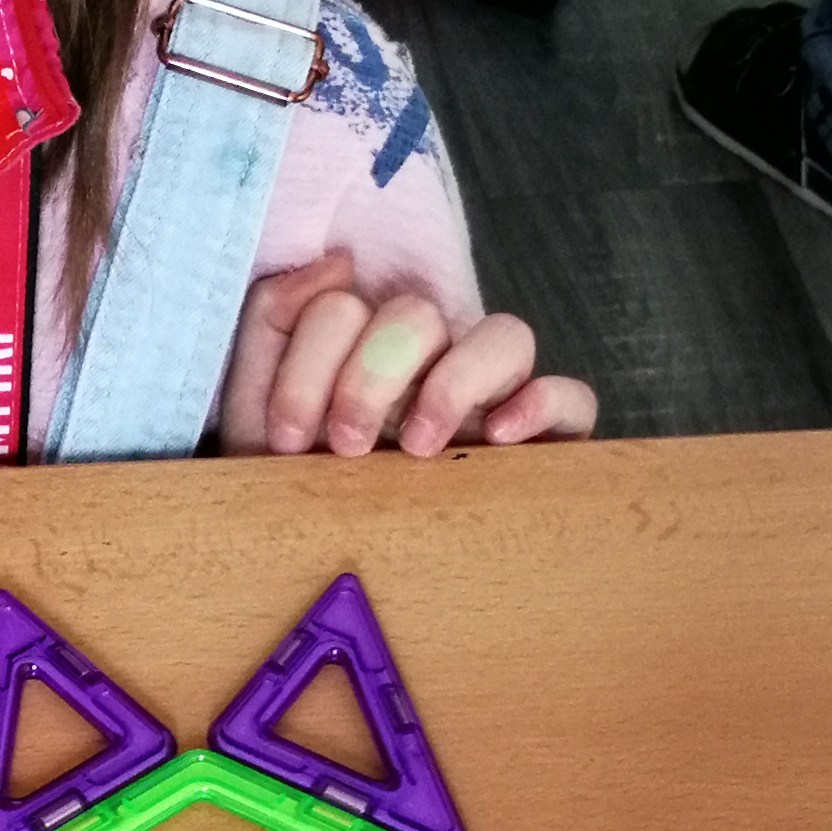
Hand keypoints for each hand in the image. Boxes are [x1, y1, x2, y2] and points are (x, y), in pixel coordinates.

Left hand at [223, 252, 595, 455]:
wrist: (318, 568)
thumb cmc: (296, 490)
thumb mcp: (259, 412)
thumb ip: (273, 323)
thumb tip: (340, 262)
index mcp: (361, 346)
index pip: (345, 306)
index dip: (311, 364)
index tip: (286, 438)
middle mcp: (431, 362)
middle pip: (419, 315)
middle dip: (370, 377)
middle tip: (344, 445)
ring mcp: (489, 397)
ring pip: (505, 336)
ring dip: (453, 383)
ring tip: (418, 447)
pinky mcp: (542, 442)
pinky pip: (572, 398)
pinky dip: (542, 402)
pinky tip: (500, 438)